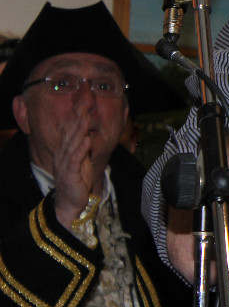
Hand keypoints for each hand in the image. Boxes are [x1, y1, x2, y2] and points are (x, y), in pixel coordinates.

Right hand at [51, 104, 100, 228]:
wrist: (70, 203)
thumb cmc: (77, 181)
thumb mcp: (81, 161)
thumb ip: (83, 147)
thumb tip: (88, 133)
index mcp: (64, 152)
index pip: (69, 131)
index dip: (75, 118)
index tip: (82, 104)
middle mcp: (62, 156)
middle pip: (70, 134)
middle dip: (77, 119)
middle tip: (83, 104)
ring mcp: (65, 165)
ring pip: (72, 144)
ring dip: (79, 130)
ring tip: (85, 118)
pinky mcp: (70, 175)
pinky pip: (75, 160)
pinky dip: (81, 149)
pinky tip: (87, 140)